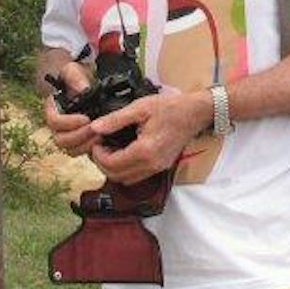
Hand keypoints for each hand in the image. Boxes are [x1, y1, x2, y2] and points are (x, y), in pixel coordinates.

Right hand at [41, 67, 99, 157]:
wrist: (83, 85)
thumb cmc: (75, 78)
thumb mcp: (73, 70)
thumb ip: (75, 77)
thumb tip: (84, 89)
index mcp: (52, 109)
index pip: (53, 122)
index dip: (68, 123)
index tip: (85, 118)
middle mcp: (58, 126)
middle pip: (61, 140)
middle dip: (79, 137)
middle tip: (96, 129)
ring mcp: (69, 135)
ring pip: (71, 150)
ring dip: (86, 145)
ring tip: (101, 136)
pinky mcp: (81, 142)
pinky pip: (82, 153)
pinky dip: (92, 150)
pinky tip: (105, 141)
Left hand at [85, 87, 210, 183]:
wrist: (194, 113)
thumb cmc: (169, 108)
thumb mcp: (140, 108)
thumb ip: (115, 119)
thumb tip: (95, 128)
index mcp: (145, 150)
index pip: (112, 164)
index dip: (98, 155)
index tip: (96, 142)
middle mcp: (152, 164)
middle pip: (117, 176)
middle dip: (103, 164)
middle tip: (100, 147)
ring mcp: (158, 168)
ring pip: (126, 180)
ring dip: (114, 169)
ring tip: (110, 150)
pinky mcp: (161, 167)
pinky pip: (137, 176)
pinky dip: (126, 170)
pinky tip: (124, 153)